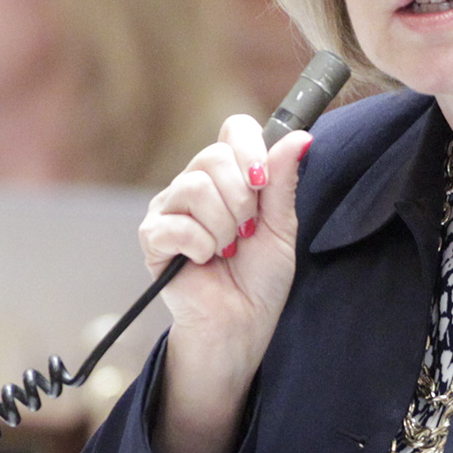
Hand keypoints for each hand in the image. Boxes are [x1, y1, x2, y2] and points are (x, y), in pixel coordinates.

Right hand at [142, 117, 310, 452]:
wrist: (241, 323)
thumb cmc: (260, 279)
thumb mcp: (281, 226)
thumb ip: (282, 181)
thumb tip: (300, 136)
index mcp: (228, 176)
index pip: (235, 129)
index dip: (251, 150)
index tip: (264, 183)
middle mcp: (195, 184)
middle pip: (213, 156)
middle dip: (242, 199)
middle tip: (247, 232)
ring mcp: (170, 208)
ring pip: (195, 187)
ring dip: (223, 226)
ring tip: (227, 250)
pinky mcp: (153, 237)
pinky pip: (176, 223)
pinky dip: (200, 245)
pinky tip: (205, 261)